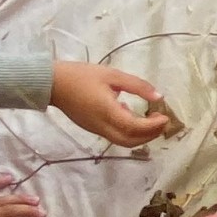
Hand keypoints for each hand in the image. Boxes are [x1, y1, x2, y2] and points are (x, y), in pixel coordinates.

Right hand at [49, 62, 167, 146]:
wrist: (51, 83)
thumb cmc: (81, 75)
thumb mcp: (111, 75)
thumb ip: (137, 86)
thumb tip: (158, 97)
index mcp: (107, 112)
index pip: (135, 127)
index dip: (153, 126)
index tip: (165, 116)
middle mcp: (102, 126)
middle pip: (131, 141)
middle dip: (150, 135)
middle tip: (162, 122)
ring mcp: (96, 130)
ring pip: (123, 141)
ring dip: (141, 136)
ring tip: (151, 121)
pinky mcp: (93, 129)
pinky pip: (114, 136)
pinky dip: (129, 132)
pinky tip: (132, 116)